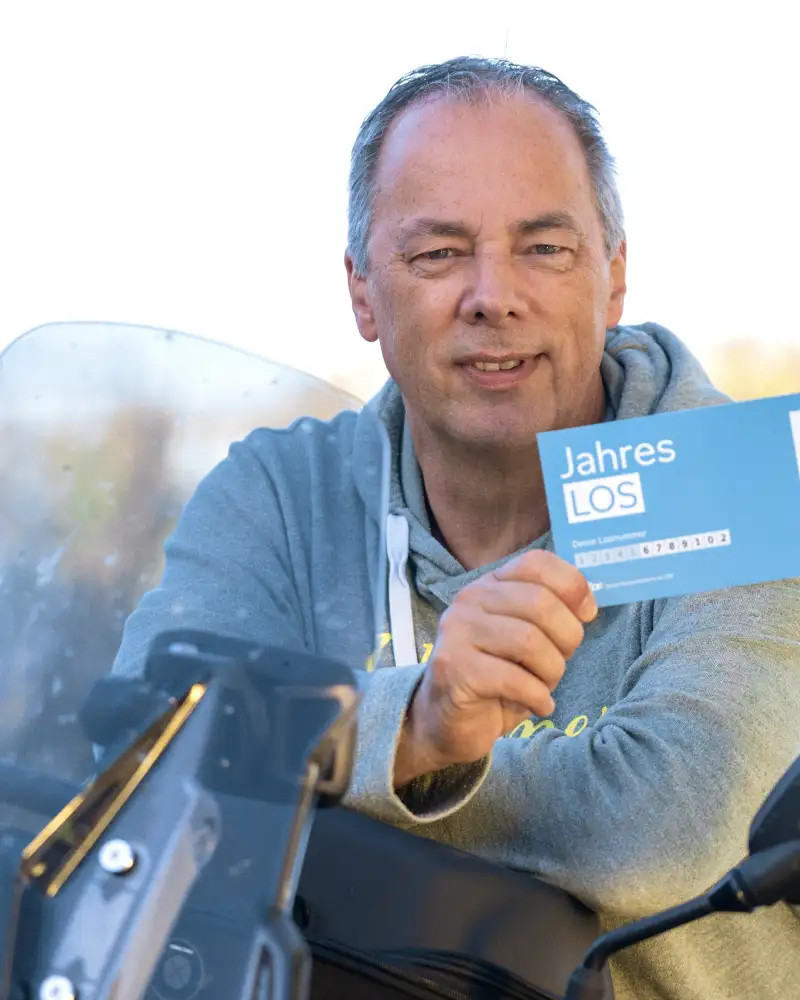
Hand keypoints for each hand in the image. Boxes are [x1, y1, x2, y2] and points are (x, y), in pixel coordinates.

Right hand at [394, 549, 596, 786]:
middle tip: (561, 662)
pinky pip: (515, 680)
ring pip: (529, 641)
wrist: (448, 719)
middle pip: (540, 602)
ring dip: (552, 672)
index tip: (587, 615)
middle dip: (567, 638)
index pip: (537, 563)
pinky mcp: (454, 669)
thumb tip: (586, 606)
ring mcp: (457, 632)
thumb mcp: (526, 636)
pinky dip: (539, 698)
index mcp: (490, 584)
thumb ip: (551, 614)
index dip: (572, 585)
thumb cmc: (497, 676)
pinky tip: (537, 706)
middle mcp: (469, 599)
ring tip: (545, 687)